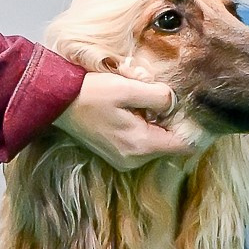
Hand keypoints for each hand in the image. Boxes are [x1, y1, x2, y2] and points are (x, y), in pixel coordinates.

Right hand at [55, 70, 194, 169]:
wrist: (57, 102)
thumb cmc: (90, 92)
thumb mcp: (128, 88)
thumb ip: (159, 96)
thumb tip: (174, 103)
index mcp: (140, 145)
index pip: (184, 146)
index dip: (191, 127)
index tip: (189, 108)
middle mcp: (133, 160)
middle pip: (170, 144)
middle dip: (169, 121)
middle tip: (156, 98)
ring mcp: (124, 160)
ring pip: (157, 143)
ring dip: (155, 123)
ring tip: (138, 103)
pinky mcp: (116, 156)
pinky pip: (142, 144)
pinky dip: (143, 128)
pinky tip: (129, 111)